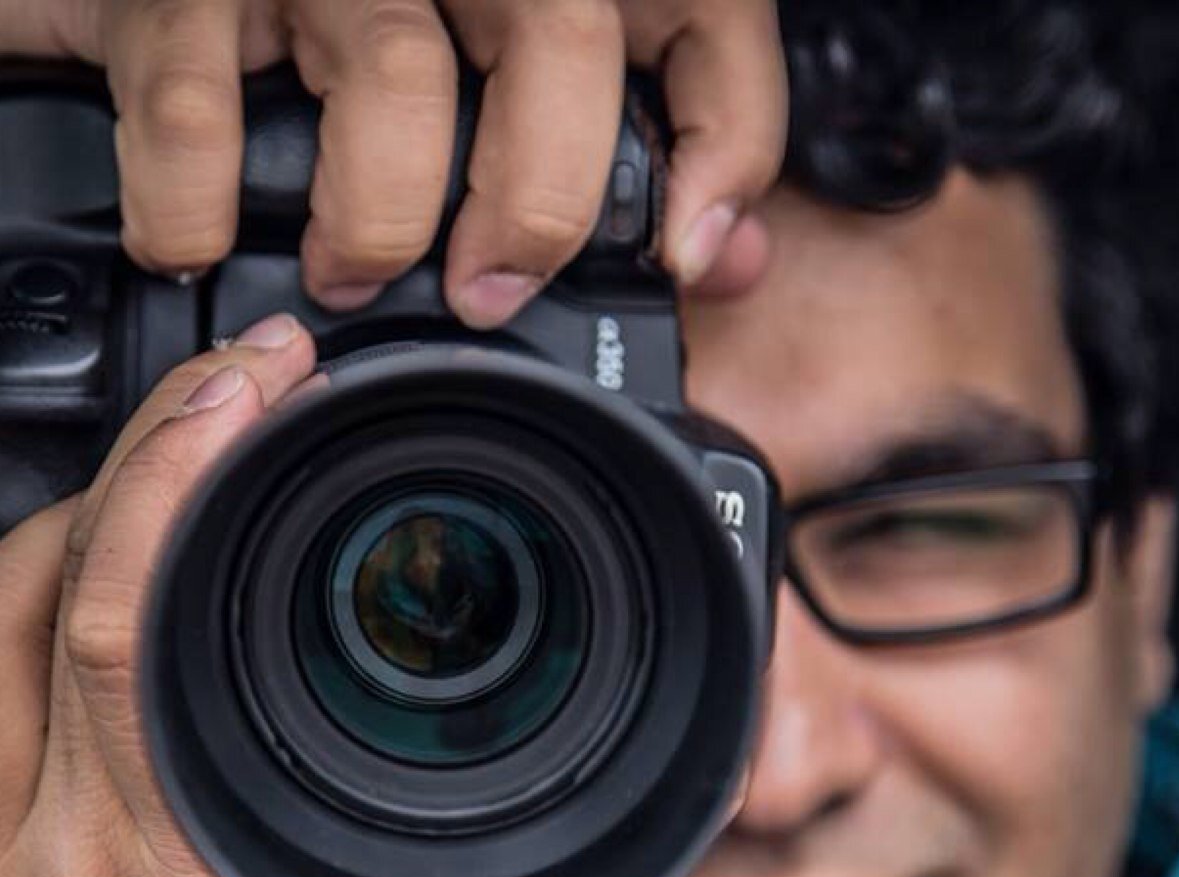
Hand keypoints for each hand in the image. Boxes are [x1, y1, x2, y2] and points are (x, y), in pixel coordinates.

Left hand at [0, 315, 525, 876]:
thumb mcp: (448, 844)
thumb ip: (433, 719)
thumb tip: (430, 569)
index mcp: (176, 868)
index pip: (120, 615)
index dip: (175, 464)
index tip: (242, 381)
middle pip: (30, 593)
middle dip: (130, 468)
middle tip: (224, 408)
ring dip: (76, 522)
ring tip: (176, 483)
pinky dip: (33, 592)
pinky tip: (110, 560)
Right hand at [1, 0, 785, 317]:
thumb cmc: (380, 12)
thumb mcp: (529, 57)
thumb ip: (651, 137)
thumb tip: (710, 251)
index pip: (700, 13)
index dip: (725, 140)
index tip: (681, 252)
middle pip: (561, 33)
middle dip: (543, 200)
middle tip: (489, 291)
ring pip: (396, 75)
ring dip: (380, 222)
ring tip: (350, 277)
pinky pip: (196, 111)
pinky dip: (200, 208)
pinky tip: (204, 242)